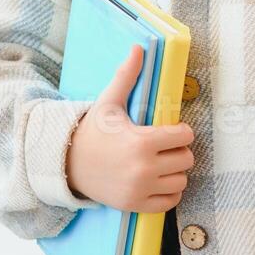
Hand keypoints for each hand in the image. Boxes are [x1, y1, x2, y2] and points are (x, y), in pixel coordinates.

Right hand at [66, 44, 195, 212]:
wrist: (67, 164)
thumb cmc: (92, 131)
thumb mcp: (109, 102)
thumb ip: (127, 76)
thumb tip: (139, 47)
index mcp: (141, 141)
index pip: (185, 136)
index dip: (180, 131)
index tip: (170, 130)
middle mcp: (144, 168)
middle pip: (187, 159)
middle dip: (179, 150)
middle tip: (164, 146)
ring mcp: (140, 190)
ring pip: (181, 181)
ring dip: (175, 172)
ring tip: (160, 162)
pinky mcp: (136, 206)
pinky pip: (171, 202)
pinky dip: (169, 192)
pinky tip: (157, 180)